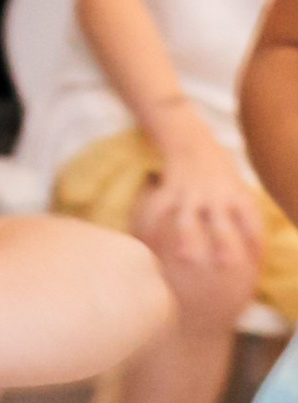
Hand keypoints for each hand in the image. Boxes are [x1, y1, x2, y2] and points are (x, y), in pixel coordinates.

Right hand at [138, 123, 264, 288]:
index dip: (255, 239)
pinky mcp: (170, 190)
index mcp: (235, 195)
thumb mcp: (237, 186)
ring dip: (186, 237)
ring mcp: (190, 193)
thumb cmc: (218, 171)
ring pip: (188, 218)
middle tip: (224, 263)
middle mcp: (214, 196)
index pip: (250, 219)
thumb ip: (243, 212)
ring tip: (181, 256)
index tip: (256, 259)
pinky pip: (158, 209)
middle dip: (223, 243)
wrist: (190, 140)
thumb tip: (253, 249)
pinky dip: (151, 225)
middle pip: (221, 222)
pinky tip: (146, 241)